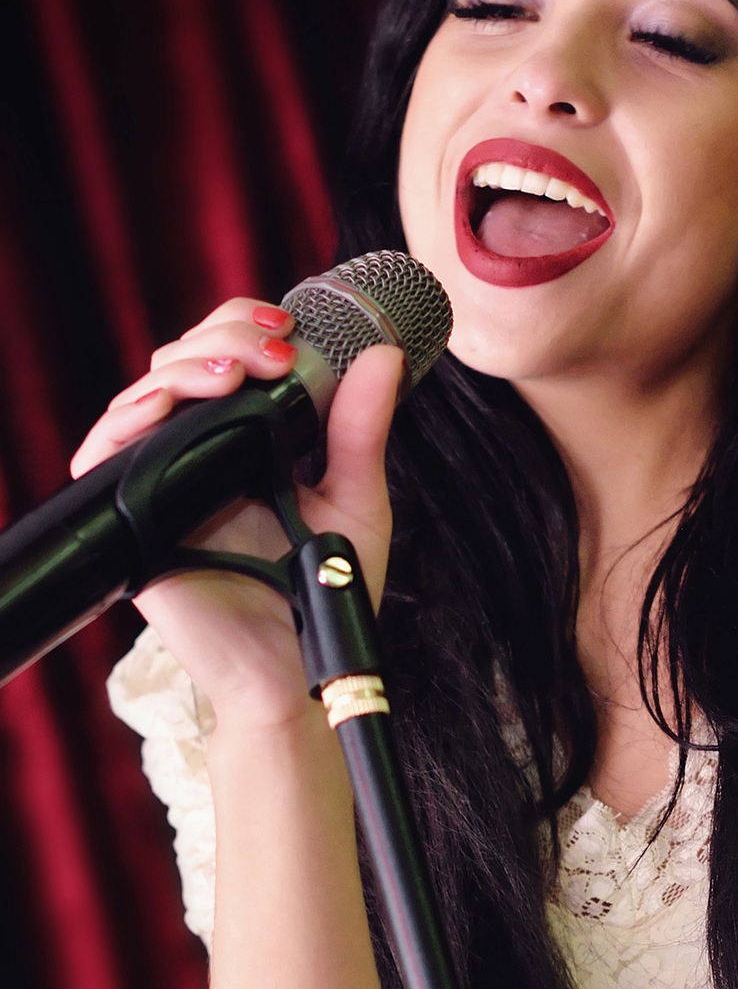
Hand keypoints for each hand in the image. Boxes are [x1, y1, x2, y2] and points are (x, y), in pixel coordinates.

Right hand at [71, 298, 404, 732]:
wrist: (301, 663)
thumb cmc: (326, 588)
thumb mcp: (354, 497)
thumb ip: (361, 429)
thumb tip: (382, 356)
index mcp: (245, 441)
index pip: (226, 358)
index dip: (245, 327)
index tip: (289, 325)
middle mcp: (197, 455)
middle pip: (181, 363)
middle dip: (223, 337)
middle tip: (275, 348)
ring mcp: (161, 484)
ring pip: (143, 394)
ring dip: (186, 366)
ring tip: (239, 371)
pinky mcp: (133, 521)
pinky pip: (104, 456)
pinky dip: (128, 419)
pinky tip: (167, 406)